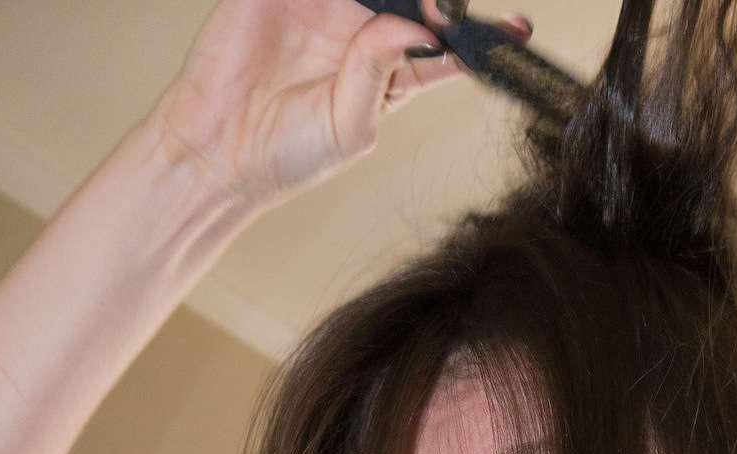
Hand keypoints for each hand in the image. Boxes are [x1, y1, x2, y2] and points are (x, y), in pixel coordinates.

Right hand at [151, 0, 532, 212]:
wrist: (217, 150)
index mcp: (388, 68)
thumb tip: (411, 27)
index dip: (480, 33)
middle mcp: (362, 27)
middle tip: (449, 5)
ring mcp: (323, 1)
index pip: (443, 41)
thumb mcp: (350, 127)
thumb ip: (380, 74)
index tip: (518, 29)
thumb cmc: (287, 155)